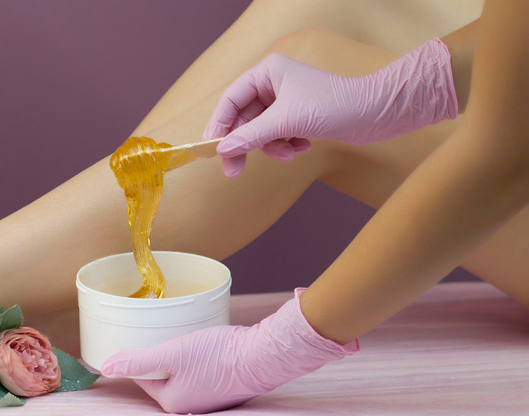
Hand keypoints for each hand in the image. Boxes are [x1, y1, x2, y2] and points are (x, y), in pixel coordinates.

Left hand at [100, 290, 358, 413]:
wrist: (262, 356)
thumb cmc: (217, 355)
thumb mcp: (171, 354)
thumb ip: (137, 361)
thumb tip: (104, 368)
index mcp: (170, 401)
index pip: (142, 376)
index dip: (140, 353)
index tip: (141, 334)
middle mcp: (188, 405)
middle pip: (162, 375)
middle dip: (160, 354)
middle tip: (163, 331)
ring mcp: (207, 398)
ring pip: (181, 372)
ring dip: (179, 355)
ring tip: (184, 335)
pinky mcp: (222, 387)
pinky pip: (199, 372)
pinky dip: (198, 358)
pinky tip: (203, 345)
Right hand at [204, 39, 457, 176]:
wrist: (377, 113)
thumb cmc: (335, 106)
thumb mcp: (287, 121)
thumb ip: (251, 136)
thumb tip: (224, 150)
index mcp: (267, 71)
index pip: (230, 99)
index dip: (218, 125)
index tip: (210, 150)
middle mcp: (274, 83)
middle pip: (243, 118)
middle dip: (245, 144)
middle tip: (234, 171)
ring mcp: (286, 100)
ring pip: (261, 131)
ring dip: (271, 147)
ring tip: (290, 153)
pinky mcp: (298, 116)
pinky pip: (277, 136)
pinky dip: (286, 145)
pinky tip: (304, 147)